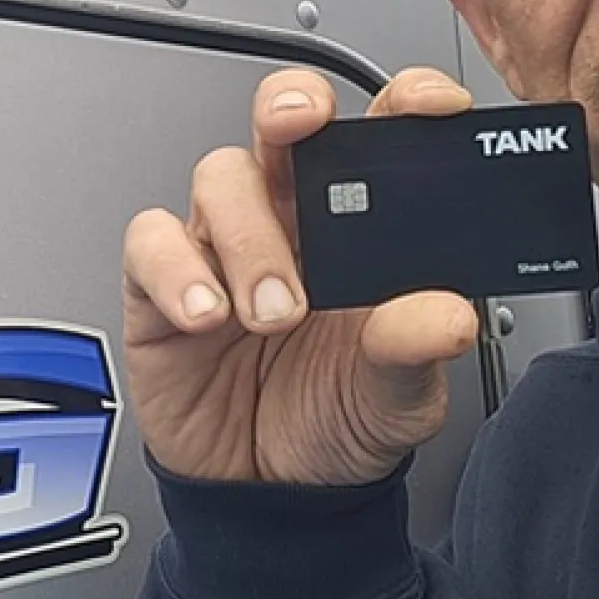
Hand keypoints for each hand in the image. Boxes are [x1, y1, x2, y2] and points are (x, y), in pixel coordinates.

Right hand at [122, 67, 479, 485]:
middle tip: (304, 128)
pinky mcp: (161, 283)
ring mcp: (224, 246)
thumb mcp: (395, 398)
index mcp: (360, 227)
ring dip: (247, 234)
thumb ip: (414, 350)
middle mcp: (290, 219)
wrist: (269, 496)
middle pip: (283, 122)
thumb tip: (447, 313)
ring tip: (274, 311)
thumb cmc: (336, 421)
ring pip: (221, 176)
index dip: (402, 101)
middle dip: (291, 107)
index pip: (380, 136)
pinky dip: (174, 270)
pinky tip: (206, 315)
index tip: (428, 105)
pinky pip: (152, 241)